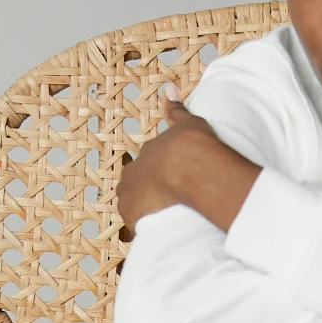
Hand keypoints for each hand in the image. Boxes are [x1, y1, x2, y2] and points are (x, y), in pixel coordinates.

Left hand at [116, 87, 259, 235]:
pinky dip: (145, 231)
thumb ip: (176, 108)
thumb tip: (169, 87)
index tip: (169, 184)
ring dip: (145, 215)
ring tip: (165, 222)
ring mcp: (129, 197)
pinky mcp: (133, 216)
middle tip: (169, 205)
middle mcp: (131, 175)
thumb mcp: (186, 122)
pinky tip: (159, 235)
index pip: (144, 169)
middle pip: (135, 189)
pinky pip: (136, 227)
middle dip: (148, 197)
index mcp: (144, 155)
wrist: (189, 165)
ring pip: (134, 209)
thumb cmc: (192, 144)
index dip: (156, 178)